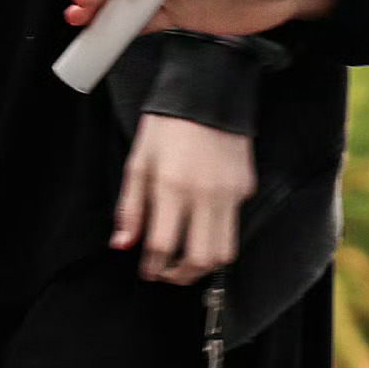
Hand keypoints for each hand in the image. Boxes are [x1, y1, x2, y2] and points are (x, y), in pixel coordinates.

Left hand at [113, 115, 255, 285]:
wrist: (207, 91)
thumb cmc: (166, 125)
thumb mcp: (138, 162)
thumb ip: (131, 208)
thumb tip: (123, 244)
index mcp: (172, 187)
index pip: (162, 246)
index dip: (152, 267)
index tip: (147, 271)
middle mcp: (205, 195)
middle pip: (199, 259)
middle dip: (180, 275)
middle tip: (166, 272)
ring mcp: (230, 193)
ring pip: (224, 252)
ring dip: (203, 264)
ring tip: (186, 258)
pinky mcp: (245, 188)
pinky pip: (233, 225)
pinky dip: (217, 235)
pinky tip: (201, 224)